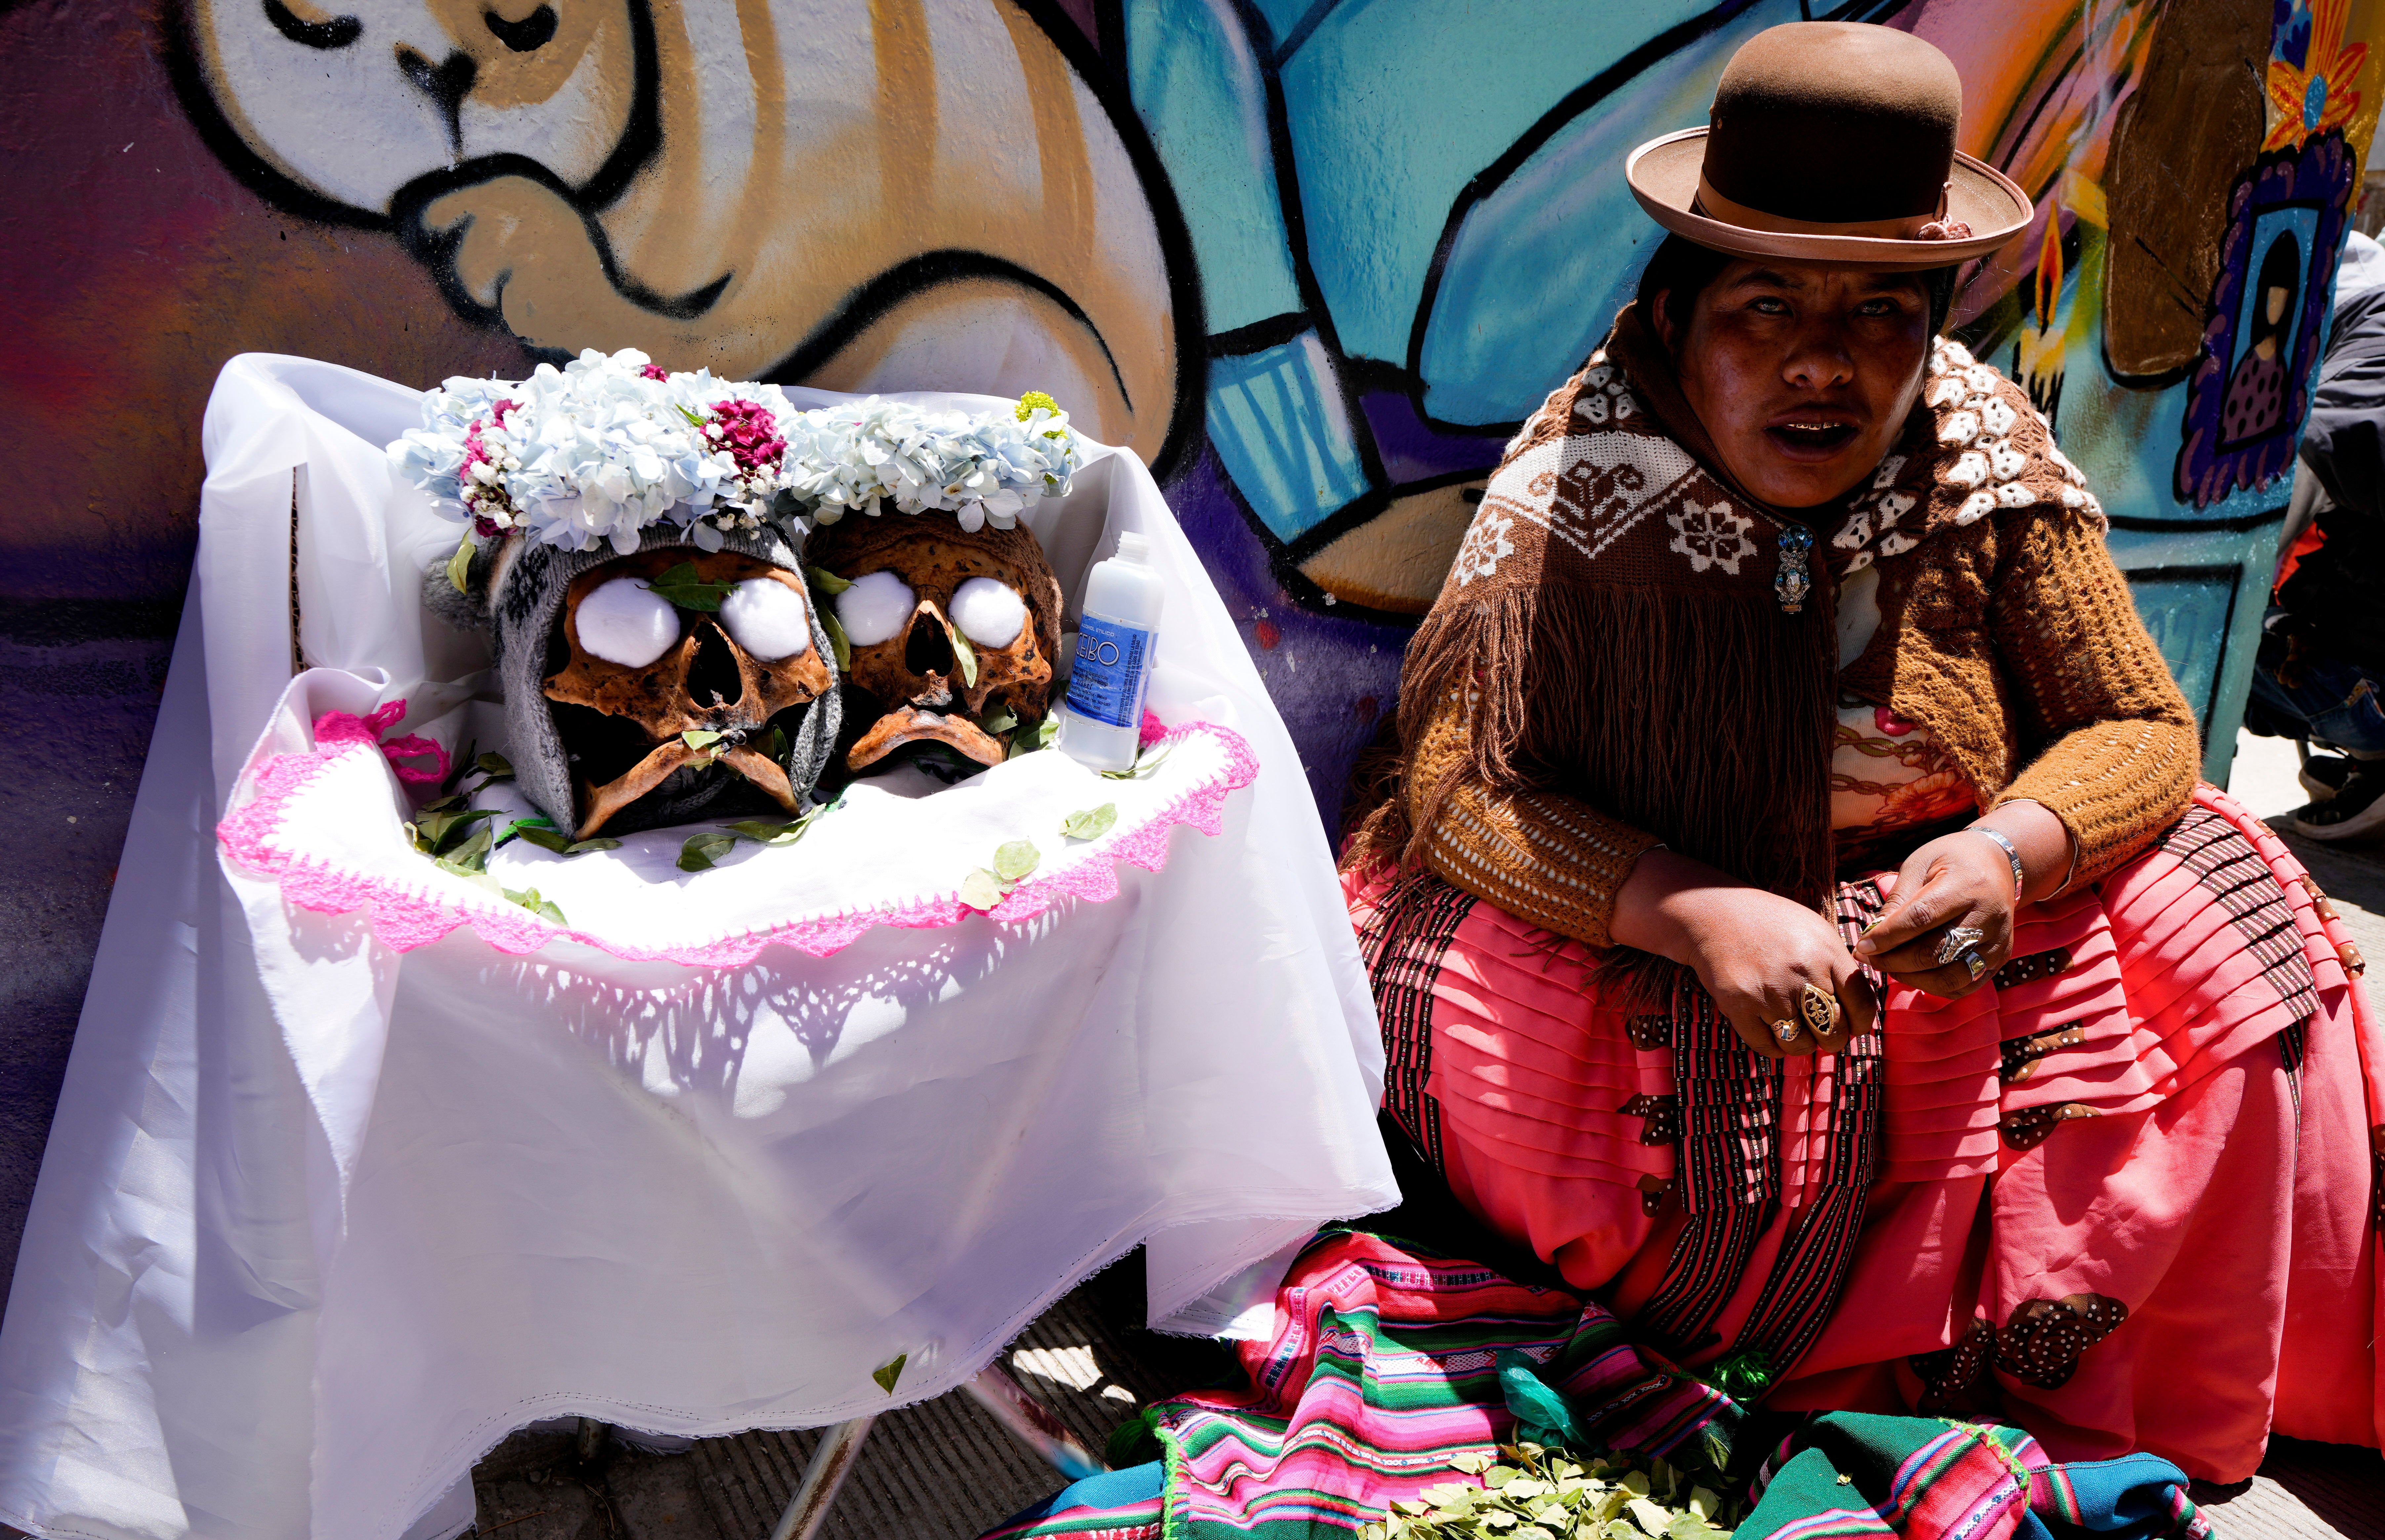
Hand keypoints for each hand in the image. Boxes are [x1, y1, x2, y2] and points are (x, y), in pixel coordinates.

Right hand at [1612, 850, 1877, 1058]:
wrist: (1713, 914)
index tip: (1853, 1027)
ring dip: (1802, 1045)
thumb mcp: (1814, 930)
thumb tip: (1858, 1011)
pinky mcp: (1738, 1005)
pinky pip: (1767, 1047)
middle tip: (1822, 1032)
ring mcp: (1769, 990)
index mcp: (1825, 951)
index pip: (1861, 1004)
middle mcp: (1801, 971)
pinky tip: (1772, 1031)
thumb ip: (1839, 966)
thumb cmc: (1769, 924)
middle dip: (1832, 1039)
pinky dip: (1774, 1047)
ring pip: (1801, 1045)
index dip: (1860, 1024)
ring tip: (1795, 1030)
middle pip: (1834, 1031)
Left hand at [1854, 832, 2015, 996]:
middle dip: (1894, 960)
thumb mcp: (1919, 865)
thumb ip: (1898, 900)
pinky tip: (1914, 973)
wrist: (1997, 863)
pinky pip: (1964, 985)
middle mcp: (1988, 917)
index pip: (1922, 918)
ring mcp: (1997, 941)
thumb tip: (1873, 936)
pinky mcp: (2000, 958)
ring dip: (1912, 978)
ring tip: (1889, 966)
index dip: (1888, 936)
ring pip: (1950, 977)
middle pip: (1935, 952)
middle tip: (1868, 958)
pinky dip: (1934, 986)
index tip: (1862, 946)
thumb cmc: (1951, 860)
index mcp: (1967, 885)